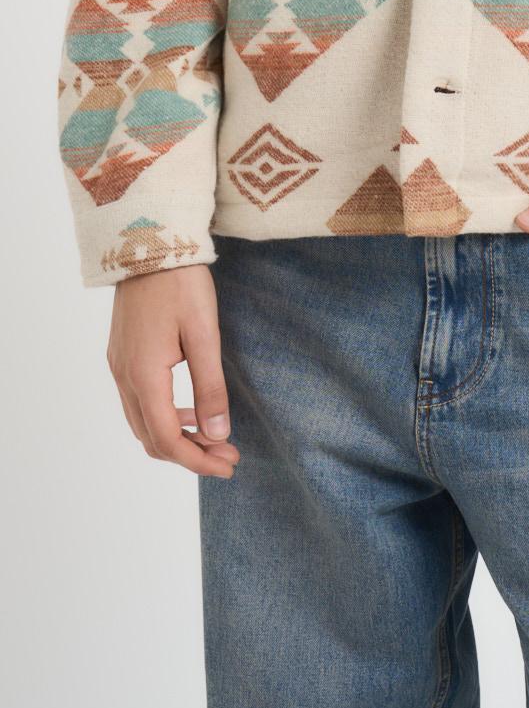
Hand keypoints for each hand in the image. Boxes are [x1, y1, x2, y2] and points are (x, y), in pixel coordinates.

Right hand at [107, 263, 238, 477]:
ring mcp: (119, 365)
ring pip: (143, 422)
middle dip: (189, 454)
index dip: (198, 460)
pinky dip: (164, 415)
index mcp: (144, 375)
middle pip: (151, 438)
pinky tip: (191, 407)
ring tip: (214, 436)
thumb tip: (218, 434)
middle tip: (227, 456)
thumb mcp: (204, 333)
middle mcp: (125, 376)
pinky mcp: (122, 354)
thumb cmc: (181, 283)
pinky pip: (139, 401)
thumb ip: (210, 385)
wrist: (149, 241)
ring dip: (176, 437)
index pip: (168, 438)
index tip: (229, 465)